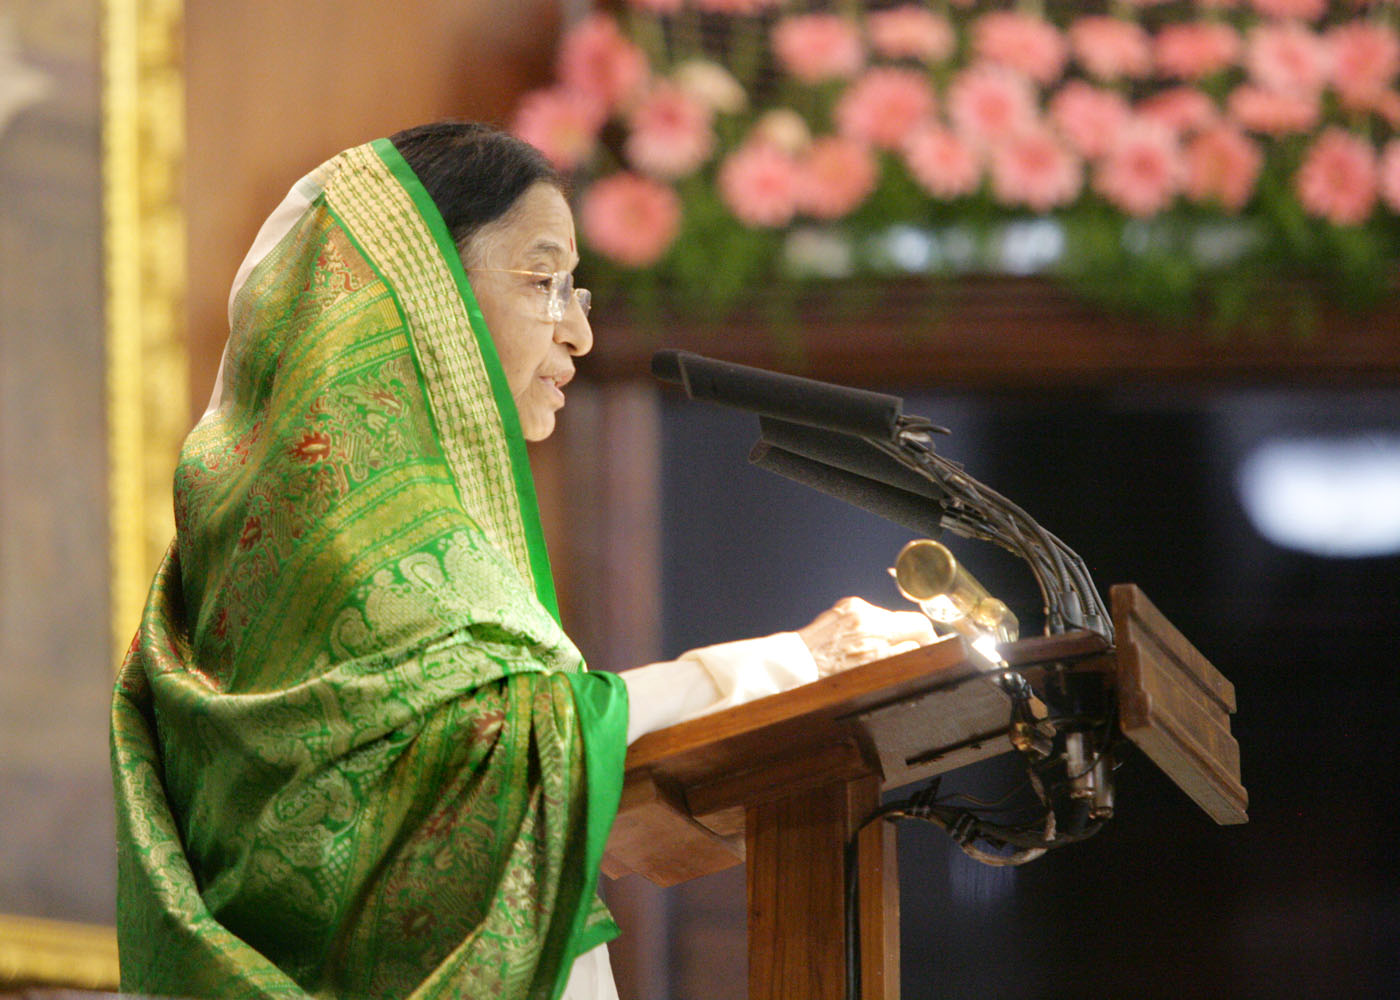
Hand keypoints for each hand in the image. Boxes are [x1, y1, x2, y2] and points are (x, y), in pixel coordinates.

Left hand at [796, 597, 936, 677]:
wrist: (797, 663)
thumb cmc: (831, 675)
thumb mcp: (872, 672)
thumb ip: (901, 655)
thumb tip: (921, 646)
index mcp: (876, 632)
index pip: (918, 624)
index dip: (929, 637)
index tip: (931, 647)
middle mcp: (866, 615)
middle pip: (903, 620)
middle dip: (907, 636)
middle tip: (906, 653)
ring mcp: (854, 607)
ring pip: (885, 617)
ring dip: (887, 632)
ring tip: (873, 651)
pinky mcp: (845, 605)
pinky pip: (868, 614)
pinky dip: (870, 626)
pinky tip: (859, 641)